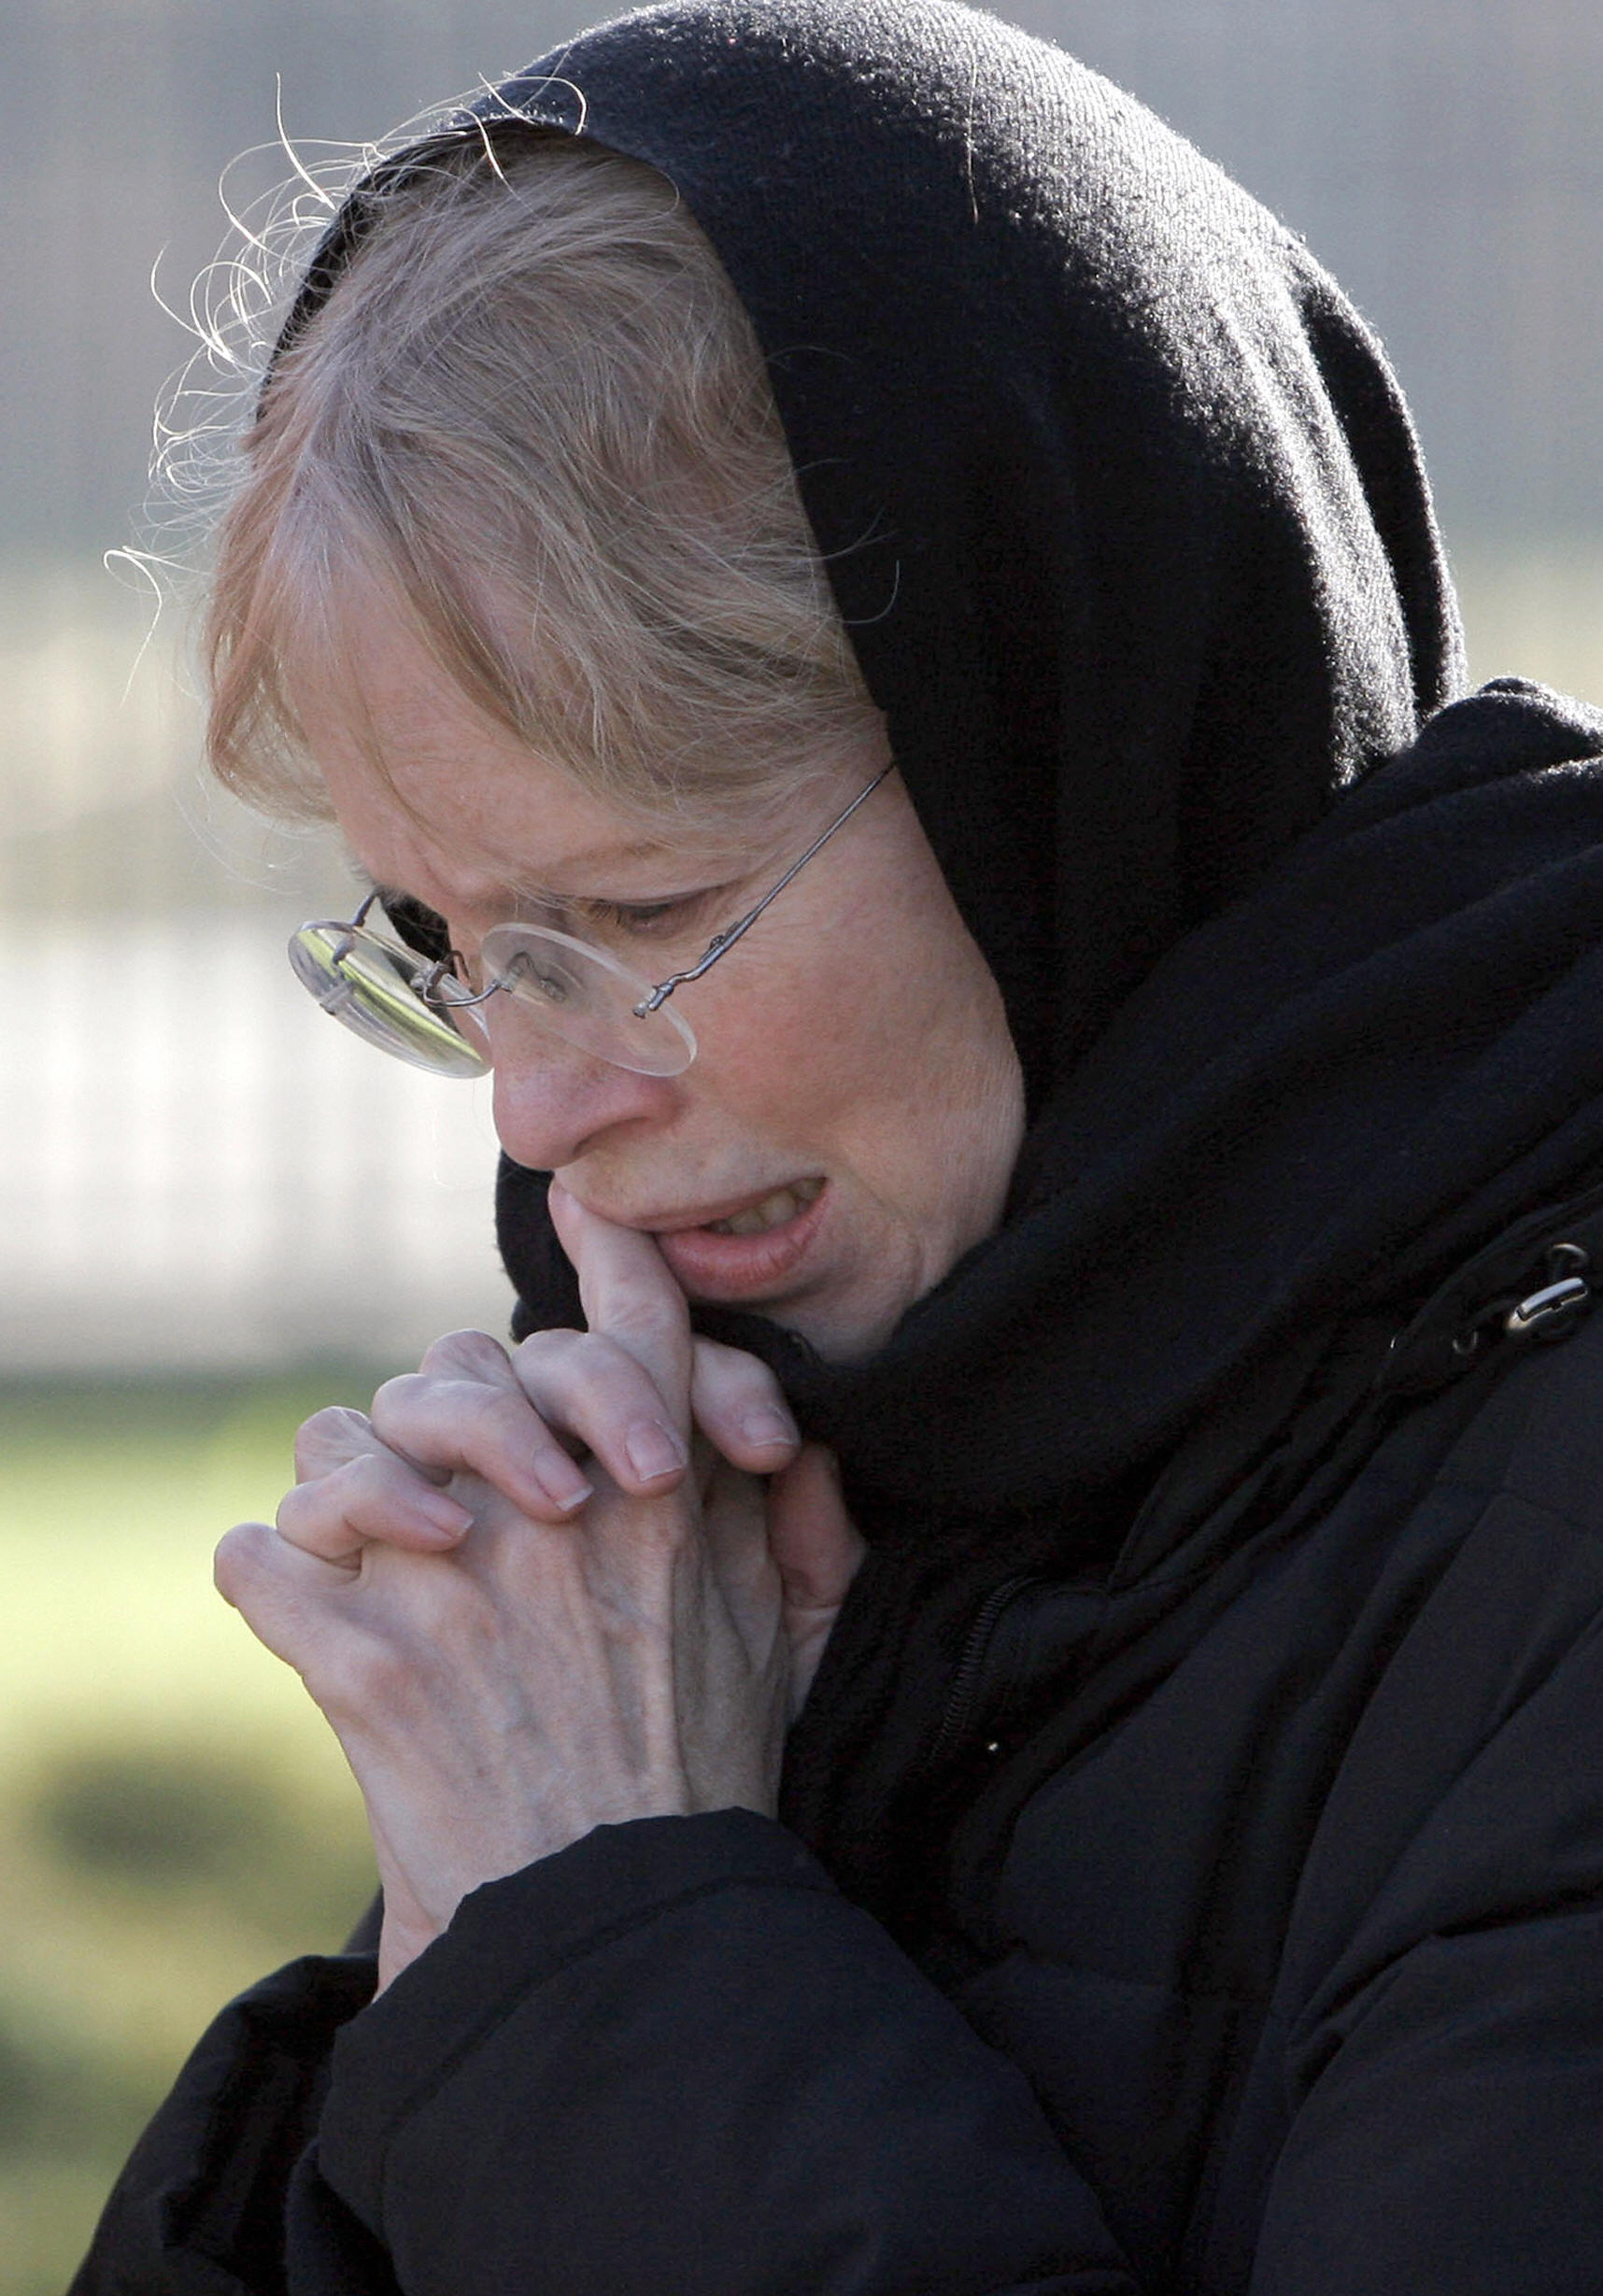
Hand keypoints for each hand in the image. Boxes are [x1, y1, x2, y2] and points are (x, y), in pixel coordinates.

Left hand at [215, 1187, 861, 1986]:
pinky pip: (260, 1560)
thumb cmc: (711, 1786)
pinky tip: (300, 1603)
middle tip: (452, 1472)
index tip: (577, 1206)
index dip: (604, 1254)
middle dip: (447, 1406)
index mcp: (660, 1495)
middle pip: (457, 1367)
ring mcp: (447, 1583)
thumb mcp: (798, 1642)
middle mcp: (551, 1515)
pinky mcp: (356, 1663)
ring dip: (344, 1484)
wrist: (618, 1932)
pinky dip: (267, 1577)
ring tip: (361, 1538)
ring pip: (339, 1445)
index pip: (628, 1325)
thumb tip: (791, 1437)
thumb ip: (805, 1522)